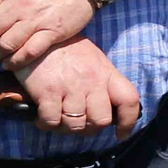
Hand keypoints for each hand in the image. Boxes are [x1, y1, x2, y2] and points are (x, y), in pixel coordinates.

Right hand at [13, 38, 139, 134]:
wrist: (37, 34)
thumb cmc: (66, 48)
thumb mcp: (93, 59)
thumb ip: (102, 81)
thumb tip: (106, 107)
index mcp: (107, 72)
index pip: (129, 100)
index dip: (128, 122)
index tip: (121, 134)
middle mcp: (92, 81)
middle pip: (101, 121)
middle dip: (90, 128)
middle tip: (78, 123)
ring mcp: (70, 87)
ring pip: (76, 125)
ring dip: (65, 127)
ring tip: (58, 118)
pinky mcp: (47, 92)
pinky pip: (52, 121)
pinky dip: (46, 124)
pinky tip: (42, 117)